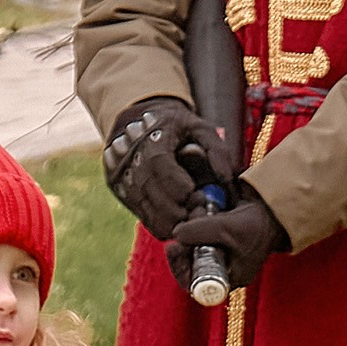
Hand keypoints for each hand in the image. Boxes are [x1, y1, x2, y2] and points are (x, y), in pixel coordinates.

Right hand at [103, 99, 237, 239]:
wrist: (137, 121)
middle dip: (179, 208)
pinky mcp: (121, 193)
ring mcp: (123, 179)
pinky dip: (162, 224)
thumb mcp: (199, 126)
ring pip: (148, 212)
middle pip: (152, 193)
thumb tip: (225, 179)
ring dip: (173, 221)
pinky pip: (144, 218)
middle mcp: (130, 160)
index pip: (160, 165)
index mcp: (150, 139)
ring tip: (189, 213)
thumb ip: (216, 148)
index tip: (196, 193)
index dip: (179, 186)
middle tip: (198, 208)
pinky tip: (177, 219)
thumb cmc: (175, 126)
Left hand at [167, 187, 286, 298]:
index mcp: (227, 278)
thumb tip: (175, 234)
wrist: (271, 208)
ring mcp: (218, 252)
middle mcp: (221, 269)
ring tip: (198, 209)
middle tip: (180, 226)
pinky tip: (200, 205)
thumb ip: (200, 231)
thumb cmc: (256, 224)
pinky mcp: (216, 236)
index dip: (179, 267)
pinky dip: (195, 218)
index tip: (173, 247)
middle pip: (189, 262)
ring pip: (192, 245)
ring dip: (189, 226)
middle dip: (183, 242)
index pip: (194, 283)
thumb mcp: (226, 229)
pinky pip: (197, 231)